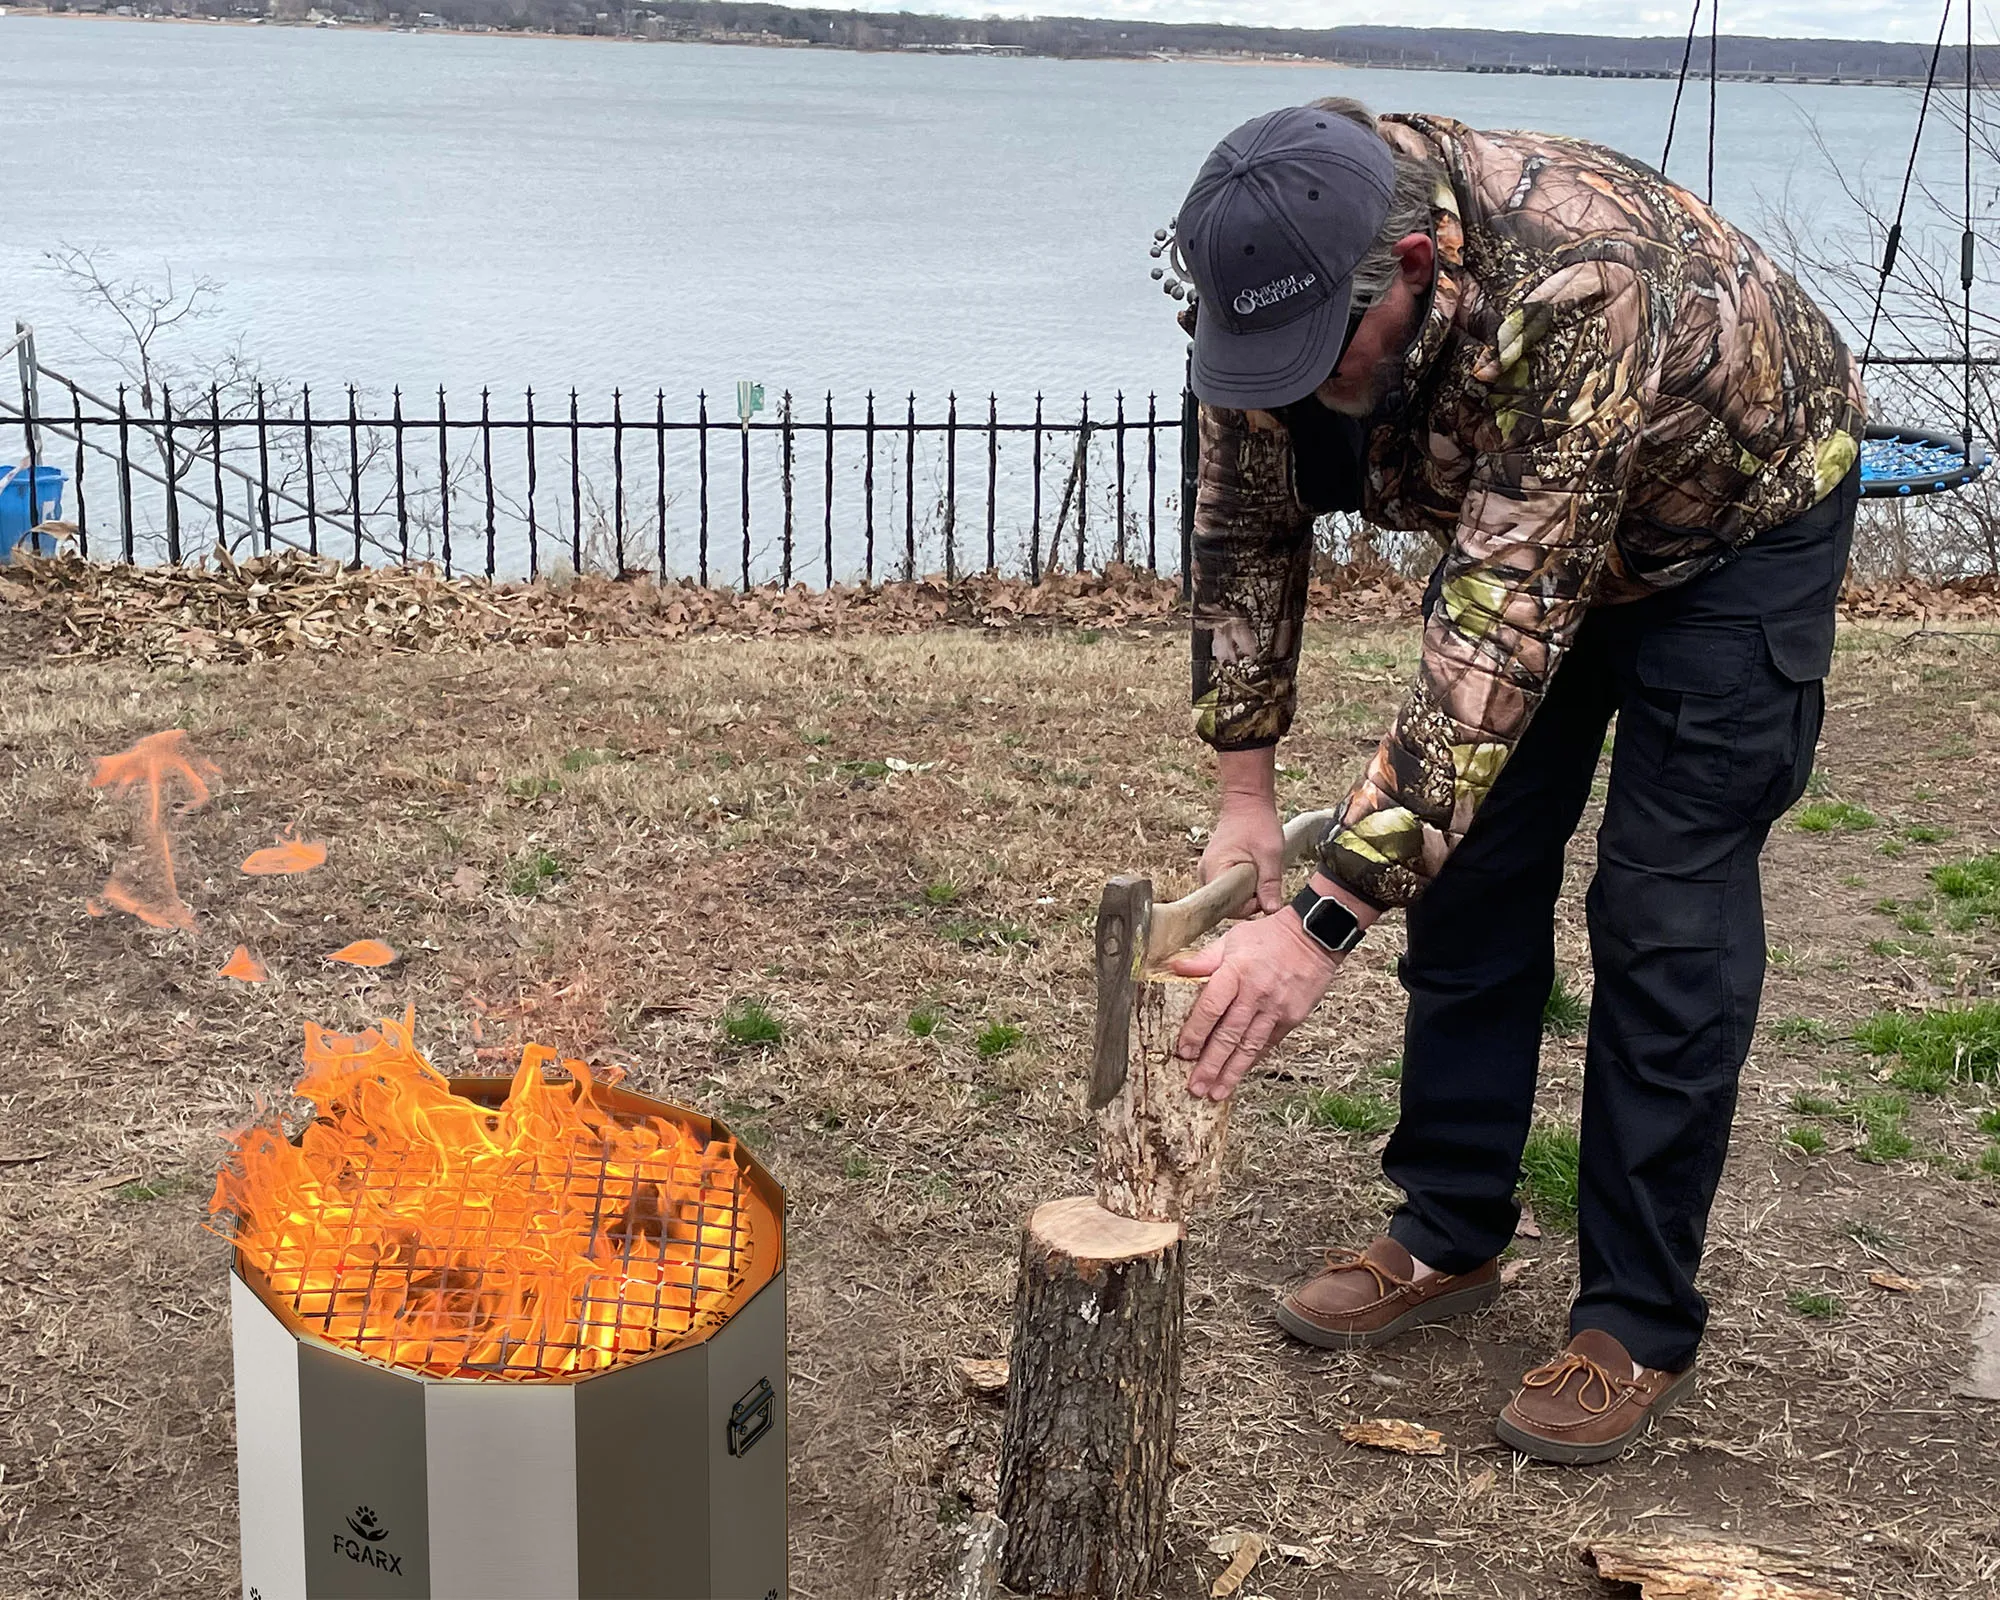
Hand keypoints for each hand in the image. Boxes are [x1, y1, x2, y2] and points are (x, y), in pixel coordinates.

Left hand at [1167, 910, 1342, 1100]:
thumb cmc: (1269, 936)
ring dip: (1231, 1073)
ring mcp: (1276, 1009)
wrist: (1315, 937)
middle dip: (1210, 1065)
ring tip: (1216, 1093)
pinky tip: (1239, 1075)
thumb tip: (1174, 967)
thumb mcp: (1232, 939)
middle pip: (1229, 1035)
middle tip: (1196, 1087)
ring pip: (1249, 1047)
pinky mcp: (1291, 1018)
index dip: (1195, 1032)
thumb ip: (1204, 959)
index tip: (1183, 1052)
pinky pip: (1267, 1044)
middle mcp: (1256, 994)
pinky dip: (1252, 1061)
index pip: (1211, 1008)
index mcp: (1236, 972)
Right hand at [1203, 794, 1285, 917]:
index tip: (1264, 889)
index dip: (1250, 904)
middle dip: (1249, 898)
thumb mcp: (1269, 853)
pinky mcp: (1215, 870)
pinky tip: (1252, 870)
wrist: (1247, 802)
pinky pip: (1229, 888)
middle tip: (1263, 876)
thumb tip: (1272, 909)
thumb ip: (1269, 883)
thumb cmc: (1257, 822)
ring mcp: (1209, 872)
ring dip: (1247, 891)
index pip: (1229, 908)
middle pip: (1228, 905)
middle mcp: (1206, 874)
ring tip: (1257, 870)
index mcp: (1214, 870)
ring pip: (1230, 897)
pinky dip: (1243, 884)